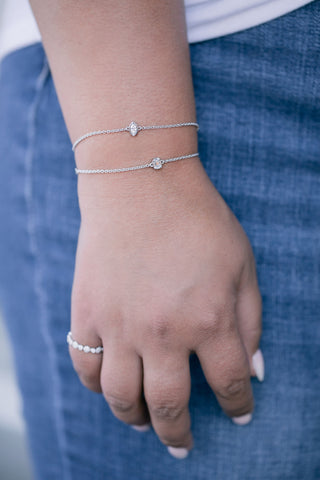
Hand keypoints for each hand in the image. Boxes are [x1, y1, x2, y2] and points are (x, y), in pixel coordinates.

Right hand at [70, 157, 262, 456]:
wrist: (141, 184)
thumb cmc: (198, 219)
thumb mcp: (242, 264)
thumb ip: (251, 320)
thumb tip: (254, 370)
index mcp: (208, 320)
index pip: (228, 383)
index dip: (237, 405)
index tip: (238, 413)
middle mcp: (162, 332)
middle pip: (169, 406)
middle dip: (179, 435)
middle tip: (182, 445)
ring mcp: (119, 325)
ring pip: (121, 397)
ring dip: (134, 419)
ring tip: (143, 423)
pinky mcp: (87, 312)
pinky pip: (85, 366)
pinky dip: (97, 386)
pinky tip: (110, 386)